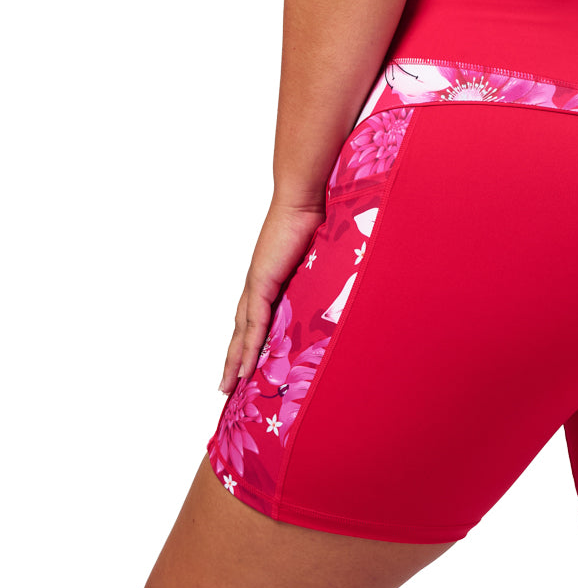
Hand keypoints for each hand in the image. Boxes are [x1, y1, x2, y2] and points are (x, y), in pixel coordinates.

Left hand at [219, 197, 325, 394]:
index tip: (244, 363)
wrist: (305, 201)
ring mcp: (257, 284)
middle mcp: (258, 284)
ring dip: (236, 360)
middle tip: (226, 387)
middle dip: (234, 359)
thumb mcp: (319, 257)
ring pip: (243, 332)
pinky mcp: (262, 283)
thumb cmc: (315, 220)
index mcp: (269, 278)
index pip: (253, 317)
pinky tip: (245, 368)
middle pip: (241, 330)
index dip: (247, 341)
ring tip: (229, 386)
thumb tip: (342, 283)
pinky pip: (255, 323)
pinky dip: (249, 347)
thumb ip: (321, 274)